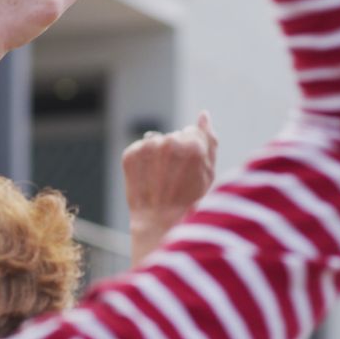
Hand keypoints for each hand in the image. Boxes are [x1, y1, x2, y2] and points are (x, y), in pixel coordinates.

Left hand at [122, 112, 218, 265]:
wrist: (159, 223)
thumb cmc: (190, 201)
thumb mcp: (209, 173)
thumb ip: (209, 140)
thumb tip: (203, 115)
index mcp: (193, 144)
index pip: (193, 133)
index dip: (192, 153)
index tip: (189, 172)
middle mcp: (168, 142)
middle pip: (175, 136)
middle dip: (176, 152)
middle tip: (175, 179)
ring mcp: (147, 147)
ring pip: (157, 142)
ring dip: (159, 156)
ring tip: (161, 180)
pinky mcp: (130, 154)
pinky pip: (141, 149)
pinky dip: (144, 162)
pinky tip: (149, 179)